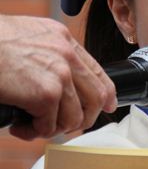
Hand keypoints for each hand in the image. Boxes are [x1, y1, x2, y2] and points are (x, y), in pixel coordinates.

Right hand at [0, 15, 116, 138]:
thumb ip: (49, 53)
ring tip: (31, 125)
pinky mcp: (45, 94)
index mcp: (64, 40)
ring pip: (73, 117)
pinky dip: (34, 133)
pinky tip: (19, 126)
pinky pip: (49, 126)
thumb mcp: (30, 36)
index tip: (106, 106)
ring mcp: (59, 74)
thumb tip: (58, 79)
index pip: (98, 72)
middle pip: (96, 98)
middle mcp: (67, 55)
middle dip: (81, 119)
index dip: (105, 95)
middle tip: (60, 125)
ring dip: (52, 128)